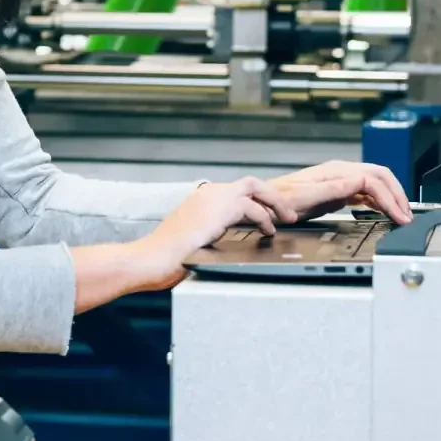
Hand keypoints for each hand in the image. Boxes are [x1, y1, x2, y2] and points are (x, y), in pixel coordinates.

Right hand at [129, 178, 296, 290]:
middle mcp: (208, 193)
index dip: (256, 201)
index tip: (268, 214)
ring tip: (286, 218)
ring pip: (255, 188)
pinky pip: (252, 207)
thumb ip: (210, 232)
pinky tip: (268, 231)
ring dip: (274, 202)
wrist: (153, 258)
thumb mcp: (194, 238)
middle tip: (286, 213)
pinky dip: (264, 218)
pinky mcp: (219, 209)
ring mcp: (214, 198)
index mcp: (201, 198)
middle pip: (250, 183)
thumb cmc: (168, 256)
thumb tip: (224, 240)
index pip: (236, 191)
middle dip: (271, 196)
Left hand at [271, 161, 411, 224]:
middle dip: (397, 195)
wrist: (268, 203)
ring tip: (401, 216)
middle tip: (407, 216)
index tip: (399, 215)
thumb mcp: (306, 196)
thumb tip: (358, 182)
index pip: (374, 180)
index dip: (389, 197)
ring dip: (391, 198)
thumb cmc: (282, 200)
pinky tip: (384, 211)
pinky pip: (366, 193)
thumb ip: (333, 189)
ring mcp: (342, 181)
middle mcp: (342, 173)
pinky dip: (379, 202)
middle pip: (381, 177)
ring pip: (376, 184)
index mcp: (337, 171)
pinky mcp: (340, 191)